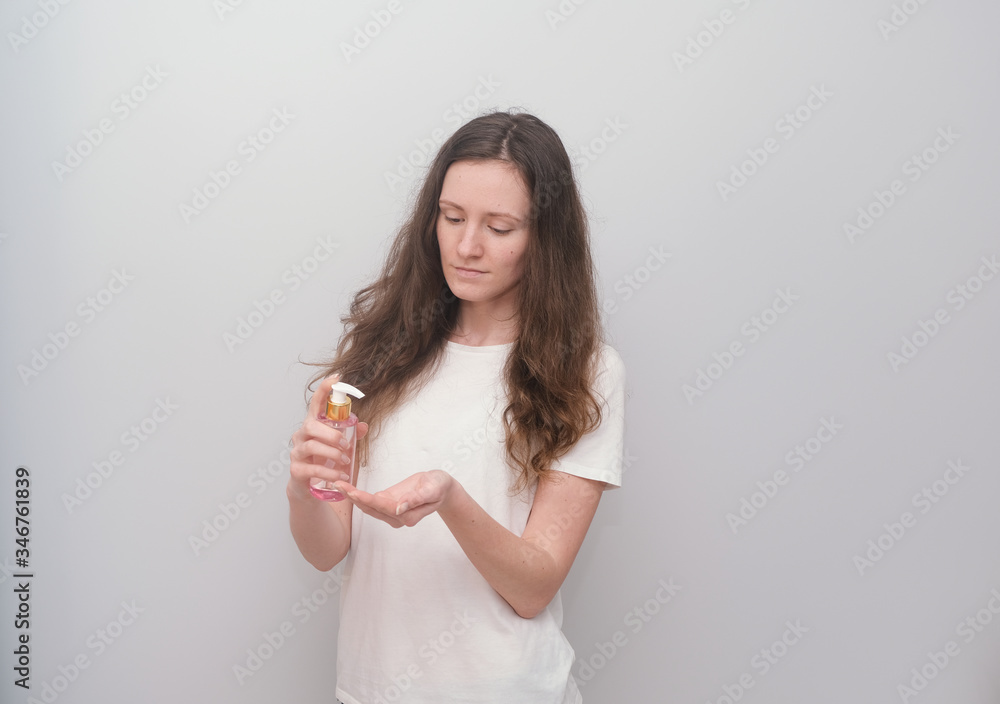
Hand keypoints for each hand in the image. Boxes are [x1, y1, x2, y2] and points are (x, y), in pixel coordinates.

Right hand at [288, 372, 368, 501]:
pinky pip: (312, 468)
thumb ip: (352, 436)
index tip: (335, 379)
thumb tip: (364, 426)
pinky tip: (340, 476)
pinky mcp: (296, 471)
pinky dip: (329, 472)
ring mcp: (297, 453)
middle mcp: (301, 436)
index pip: (315, 403)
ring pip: (311, 446)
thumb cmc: (324, 462)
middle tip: (346, 444)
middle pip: (311, 426)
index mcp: (313, 426)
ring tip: (345, 462)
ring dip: (332, 453)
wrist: (309, 488)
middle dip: (331, 434)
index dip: (324, 390)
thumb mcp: (341, 448)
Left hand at [335, 470, 454, 527]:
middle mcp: (397, 517)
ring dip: (352, 497)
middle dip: (354, 497)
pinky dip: (358, 495)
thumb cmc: (439, 486)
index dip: (367, 499)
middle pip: (371, 508)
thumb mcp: (432, 490)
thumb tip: (399, 508)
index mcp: (407, 515)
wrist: (441, 486)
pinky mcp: (388, 504)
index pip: (383, 507)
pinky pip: (371, 501)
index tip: (353, 492)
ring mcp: (391, 512)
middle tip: (337, 485)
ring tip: (337, 485)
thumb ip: (416, 500)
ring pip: (368, 506)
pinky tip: (346, 489)